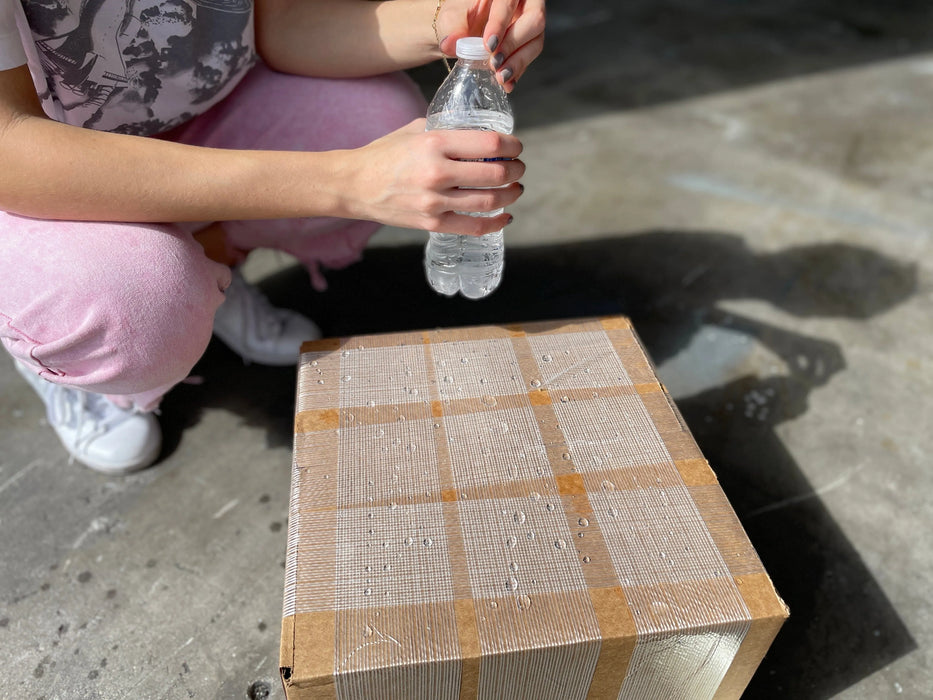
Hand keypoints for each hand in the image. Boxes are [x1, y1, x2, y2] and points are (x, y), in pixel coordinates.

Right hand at [344, 118, 524, 234]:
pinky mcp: (431, 223)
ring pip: (489, 201)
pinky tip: (505, 216)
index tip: (516, 147)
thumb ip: (447, 132)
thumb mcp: (415, 130)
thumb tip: (480, 134)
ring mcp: (435, 201)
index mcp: (435, 143)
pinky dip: (496, 223)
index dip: (512, 145)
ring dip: (510, 195)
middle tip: (518, 168)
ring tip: (515, 189)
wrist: (354, 185)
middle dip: (515, 170)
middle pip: (495, 173)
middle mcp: (437, 172)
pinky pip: (473, 226)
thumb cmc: (385, 154)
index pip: (489, 142)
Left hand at [436, 0, 545, 92]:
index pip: (509, 1)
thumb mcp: (451, 17)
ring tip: (500, 76)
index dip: (501, 23)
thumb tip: (450, 44)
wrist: (461, 30)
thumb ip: (452, 26)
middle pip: (534, 20)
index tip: (488, 45)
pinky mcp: (528, 44)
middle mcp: (523, 3)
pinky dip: (518, 71)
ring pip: (536, 41)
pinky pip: (530, 57)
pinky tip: (506, 83)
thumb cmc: (459, 16)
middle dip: (513, 44)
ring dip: (518, 62)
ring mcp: (528, 24)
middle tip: (494, 62)